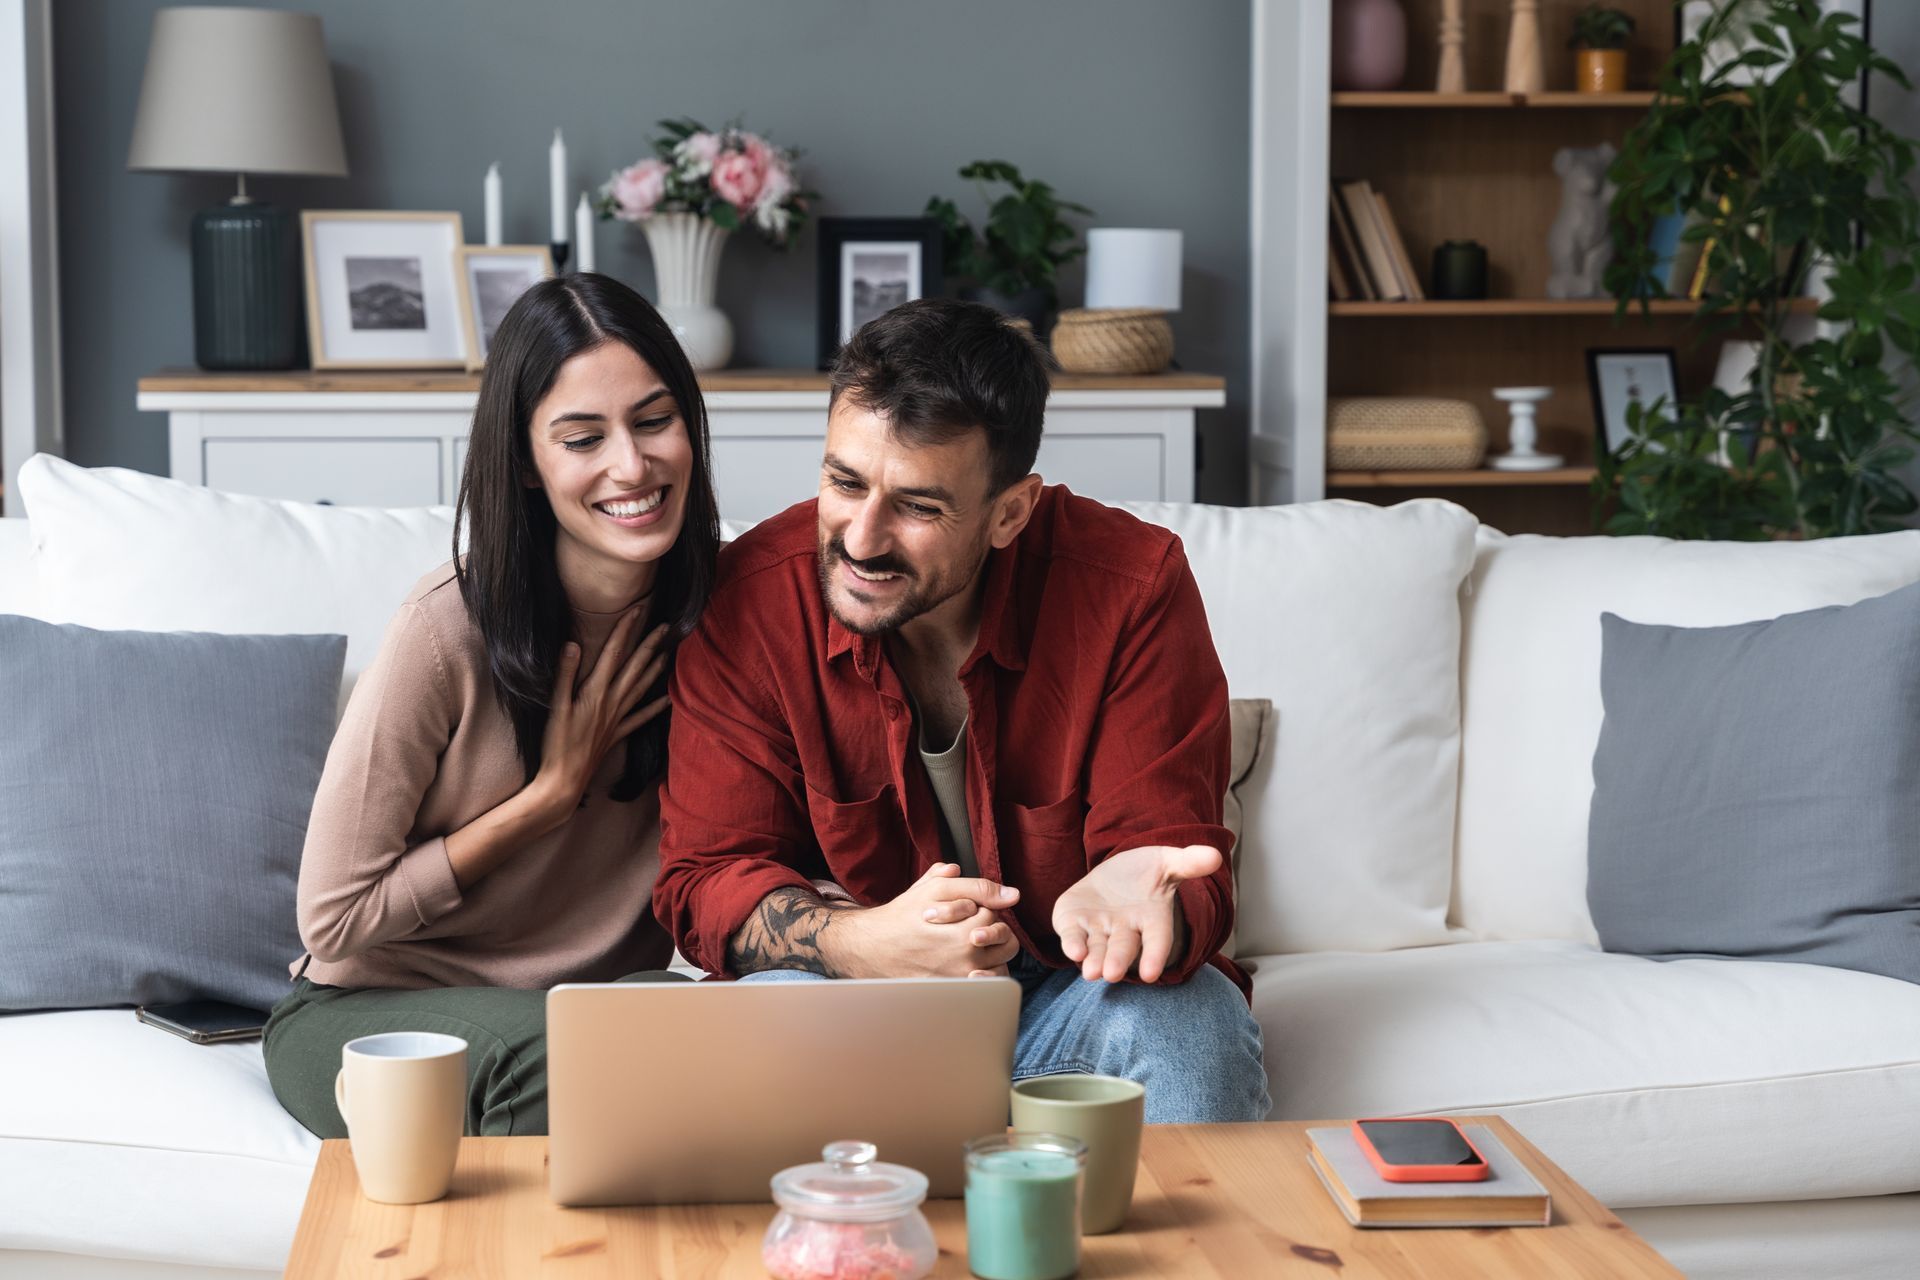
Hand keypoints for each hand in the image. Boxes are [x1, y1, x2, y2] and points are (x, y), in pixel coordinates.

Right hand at [532, 611, 669, 821]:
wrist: (564, 781)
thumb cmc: (556, 744)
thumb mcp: (556, 706)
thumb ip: (565, 674)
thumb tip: (572, 644)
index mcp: (596, 692)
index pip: (614, 653)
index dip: (625, 629)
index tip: (637, 609)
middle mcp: (612, 702)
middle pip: (635, 667)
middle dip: (651, 644)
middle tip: (667, 626)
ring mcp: (618, 718)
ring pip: (642, 687)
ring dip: (657, 668)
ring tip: (669, 652)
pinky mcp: (618, 733)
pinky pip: (641, 717)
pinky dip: (656, 706)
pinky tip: (669, 699)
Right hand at [837, 863, 1021, 978]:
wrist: (871, 948)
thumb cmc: (902, 917)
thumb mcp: (934, 890)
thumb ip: (975, 886)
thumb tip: (1012, 894)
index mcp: (964, 934)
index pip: (994, 916)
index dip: (981, 908)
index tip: (965, 910)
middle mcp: (965, 962)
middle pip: (1003, 942)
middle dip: (991, 930)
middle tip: (969, 927)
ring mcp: (960, 981)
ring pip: (1000, 967)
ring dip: (992, 954)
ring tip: (969, 946)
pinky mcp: (953, 994)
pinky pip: (987, 987)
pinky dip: (985, 976)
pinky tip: (968, 965)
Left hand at [1051, 845, 1221, 983]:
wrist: (1114, 875)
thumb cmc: (1146, 874)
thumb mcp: (1167, 862)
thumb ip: (1188, 862)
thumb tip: (1215, 856)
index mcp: (1152, 919)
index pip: (1157, 940)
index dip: (1154, 956)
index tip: (1150, 974)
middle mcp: (1126, 931)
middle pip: (1124, 948)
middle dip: (1118, 960)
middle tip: (1112, 974)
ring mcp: (1099, 929)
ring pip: (1097, 948)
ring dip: (1094, 960)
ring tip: (1091, 972)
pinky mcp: (1073, 923)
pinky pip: (1073, 935)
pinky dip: (1072, 943)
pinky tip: (1073, 951)